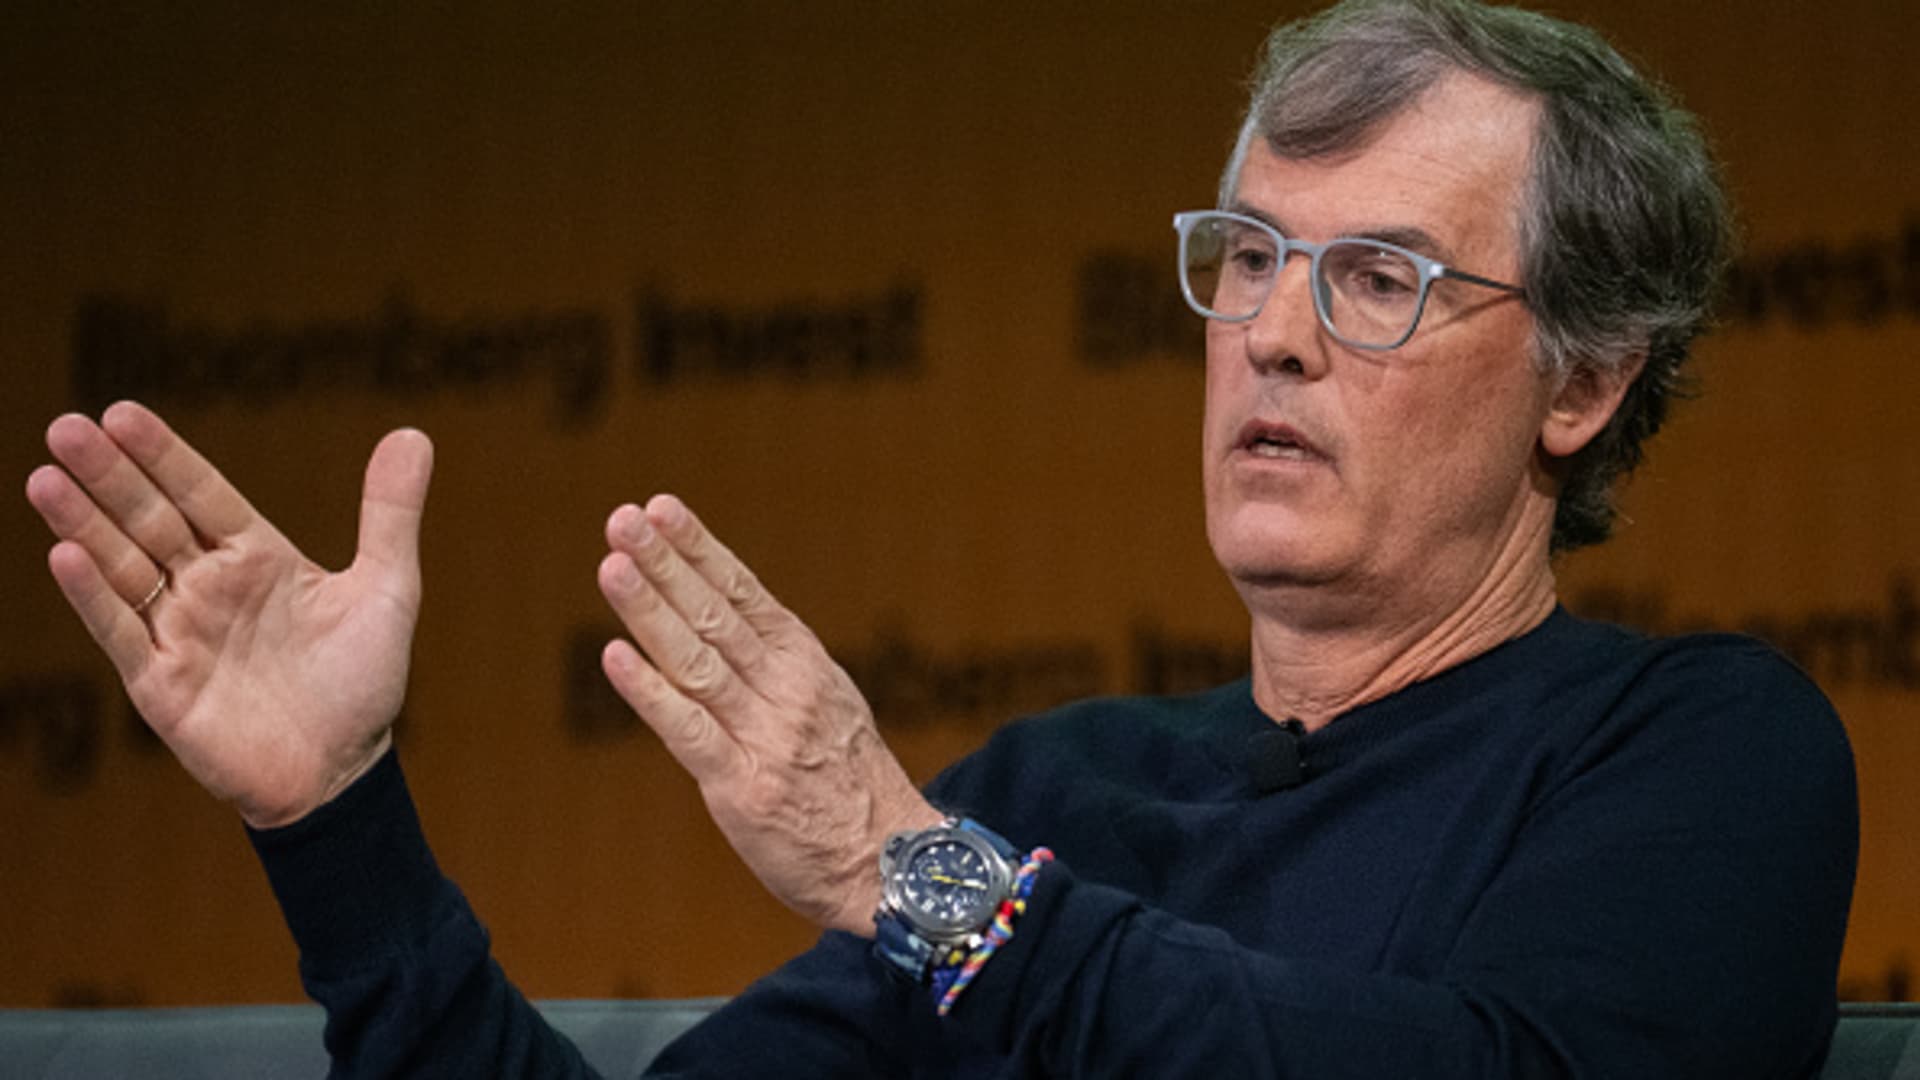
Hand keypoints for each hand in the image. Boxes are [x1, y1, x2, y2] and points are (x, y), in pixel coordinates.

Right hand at [24, 402, 433, 827]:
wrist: (343, 773)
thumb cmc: (362, 682)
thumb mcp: (387, 589)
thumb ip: (390, 514)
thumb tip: (414, 434)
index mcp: (256, 557)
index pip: (199, 493)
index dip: (163, 455)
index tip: (122, 412)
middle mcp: (208, 587)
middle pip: (150, 519)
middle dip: (109, 475)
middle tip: (66, 426)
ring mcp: (178, 632)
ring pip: (122, 566)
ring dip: (84, 524)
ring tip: (46, 477)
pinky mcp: (160, 683)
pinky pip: (120, 632)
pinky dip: (93, 596)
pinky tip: (64, 555)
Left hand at [597, 496, 941, 935]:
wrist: (892, 862)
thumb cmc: (852, 786)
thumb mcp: (828, 706)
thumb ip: (776, 670)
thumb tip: (719, 626)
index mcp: (806, 663)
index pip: (743, 592)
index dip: (699, 548)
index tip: (661, 507)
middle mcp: (786, 689)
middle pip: (715, 614)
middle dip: (666, 563)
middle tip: (623, 519)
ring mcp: (764, 736)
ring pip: (697, 661)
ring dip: (650, 610)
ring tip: (613, 566)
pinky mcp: (743, 786)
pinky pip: (689, 731)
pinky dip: (651, 692)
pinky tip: (615, 657)